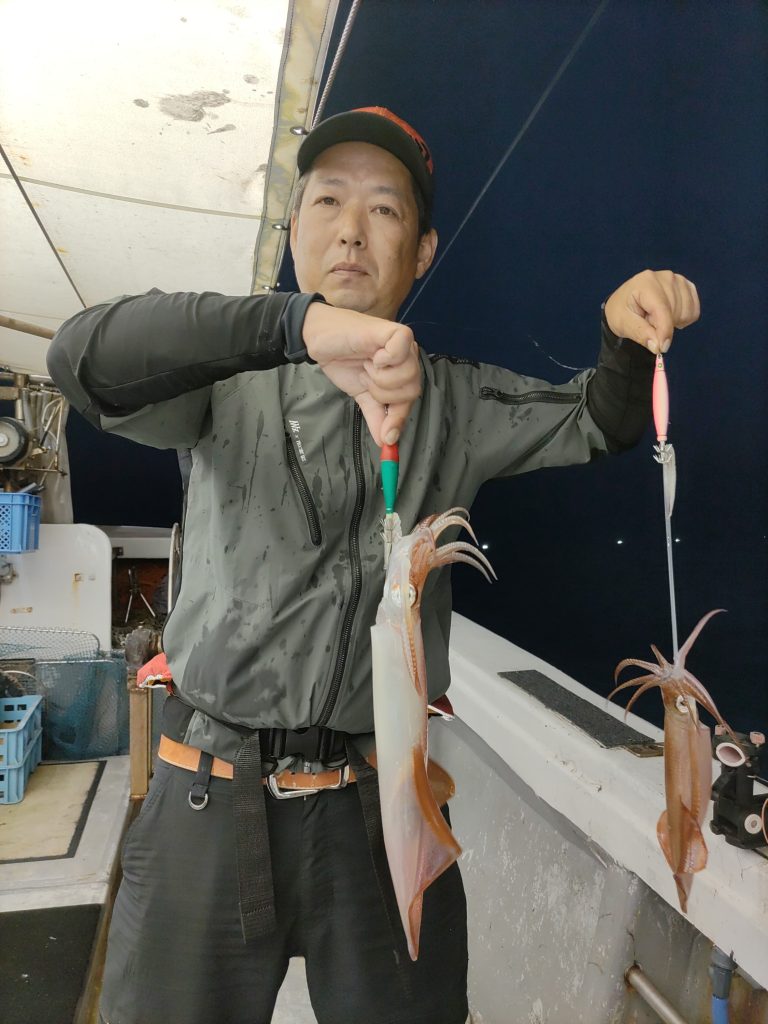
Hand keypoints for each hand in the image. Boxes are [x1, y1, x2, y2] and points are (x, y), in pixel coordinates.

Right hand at [302, 302, 420, 444]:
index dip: (398, 419)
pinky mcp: (393, 331)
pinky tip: (373, 354)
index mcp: (402, 372)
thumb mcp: (361, 395)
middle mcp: (407, 357)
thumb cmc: (341, 359)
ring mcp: (402, 344)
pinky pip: (401, 351)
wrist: (318, 338)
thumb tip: (385, 442)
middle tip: (366, 379)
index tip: (387, 438)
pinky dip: (385, 359)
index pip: (409, 401)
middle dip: (383, 393)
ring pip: (408, 375)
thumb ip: (376, 417)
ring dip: (380, 378)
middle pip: (412, 390)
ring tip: (366, 365)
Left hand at [603, 270, 699, 353]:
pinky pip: (694, 311)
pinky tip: (669, 316)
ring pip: (687, 313)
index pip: (662, 310)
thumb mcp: (623, 324)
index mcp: (647, 282)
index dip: (664, 332)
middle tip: (648, 322)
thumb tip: (658, 346)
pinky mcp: (687, 287)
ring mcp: (678, 280)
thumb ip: (640, 334)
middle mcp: (666, 277)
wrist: (625, 302)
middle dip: (663, 326)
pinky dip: (684, 319)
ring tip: (657, 318)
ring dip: (673, 322)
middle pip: (675, 313)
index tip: (661, 348)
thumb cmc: (622, 312)